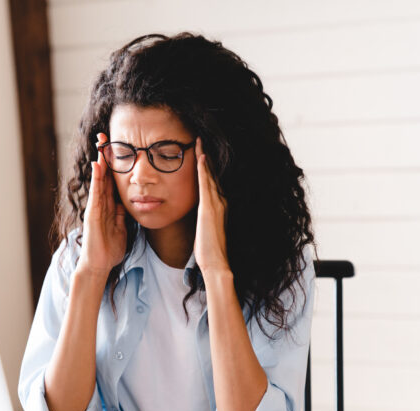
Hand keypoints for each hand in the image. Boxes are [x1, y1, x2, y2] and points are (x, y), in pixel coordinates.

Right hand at [76, 132, 126, 278]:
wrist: (99, 264)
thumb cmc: (109, 248)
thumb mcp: (121, 227)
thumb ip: (122, 214)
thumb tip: (129, 203)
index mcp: (108, 205)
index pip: (111, 180)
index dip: (114, 164)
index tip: (117, 147)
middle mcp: (100, 203)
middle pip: (103, 174)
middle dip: (104, 156)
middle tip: (105, 136)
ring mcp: (95, 207)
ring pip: (98, 179)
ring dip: (100, 161)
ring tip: (101, 143)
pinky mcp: (92, 213)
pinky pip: (95, 193)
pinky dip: (96, 178)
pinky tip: (97, 165)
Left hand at [194, 137, 229, 276]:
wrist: (215, 262)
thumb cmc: (208, 250)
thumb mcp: (206, 229)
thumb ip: (204, 219)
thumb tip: (199, 215)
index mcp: (219, 206)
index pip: (212, 181)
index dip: (207, 166)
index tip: (201, 153)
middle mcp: (220, 202)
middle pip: (212, 174)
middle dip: (206, 157)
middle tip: (200, 140)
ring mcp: (216, 204)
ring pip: (210, 175)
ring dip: (205, 157)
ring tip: (198, 142)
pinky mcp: (209, 209)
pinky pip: (206, 184)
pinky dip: (204, 170)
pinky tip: (201, 157)